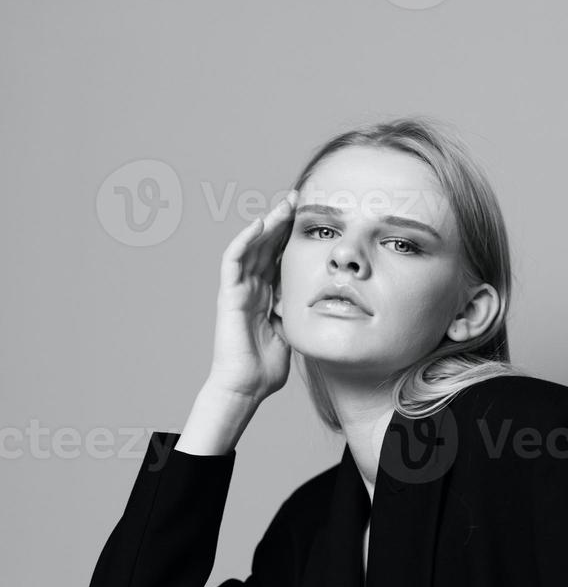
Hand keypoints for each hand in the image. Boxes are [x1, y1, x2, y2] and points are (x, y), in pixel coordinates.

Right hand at [208, 189, 297, 403]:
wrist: (246, 386)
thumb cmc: (265, 368)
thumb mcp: (292, 333)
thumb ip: (299, 315)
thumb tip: (321, 304)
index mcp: (266, 297)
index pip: (279, 258)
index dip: (291, 238)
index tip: (311, 219)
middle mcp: (251, 289)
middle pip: (266, 247)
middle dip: (281, 223)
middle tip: (298, 200)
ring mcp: (238, 290)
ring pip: (251, 247)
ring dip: (266, 224)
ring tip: (283, 205)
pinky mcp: (228, 295)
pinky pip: (233, 261)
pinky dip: (245, 240)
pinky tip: (260, 224)